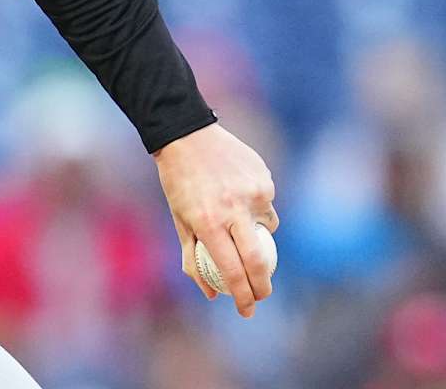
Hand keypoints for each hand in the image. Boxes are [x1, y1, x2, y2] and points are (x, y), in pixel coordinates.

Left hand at [153, 123, 278, 317]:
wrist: (187, 134)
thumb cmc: (179, 182)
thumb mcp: (180, 220)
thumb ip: (193, 257)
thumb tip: (213, 294)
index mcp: (208, 222)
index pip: (232, 270)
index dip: (243, 297)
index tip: (247, 311)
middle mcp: (233, 209)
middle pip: (258, 261)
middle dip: (263, 286)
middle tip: (261, 295)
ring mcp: (252, 193)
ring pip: (266, 230)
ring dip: (257, 236)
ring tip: (236, 219)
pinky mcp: (264, 179)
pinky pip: (267, 205)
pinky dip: (256, 208)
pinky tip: (239, 193)